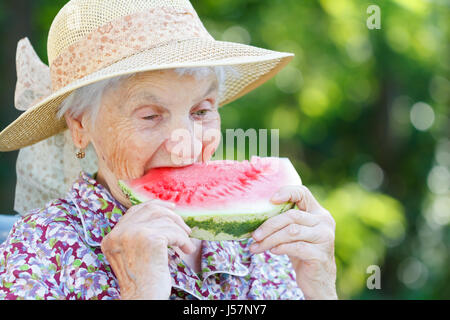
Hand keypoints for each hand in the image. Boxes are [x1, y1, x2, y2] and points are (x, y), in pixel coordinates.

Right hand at [101, 200, 194, 299]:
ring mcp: (133, 234)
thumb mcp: (134, 255)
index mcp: (111, 238)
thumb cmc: (144, 282)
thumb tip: (164, 214)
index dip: (155, 206)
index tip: (171, 209)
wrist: (143, 299)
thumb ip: (139, 235)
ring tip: (186, 245)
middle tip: (185, 228)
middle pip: (151, 210)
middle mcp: (119, 234)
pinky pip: (174, 232)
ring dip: (180, 232)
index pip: (134, 211)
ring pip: (165, 221)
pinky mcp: (150, 239)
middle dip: (172, 216)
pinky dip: (184, 240)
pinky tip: (186, 250)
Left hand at [250, 185, 336, 299]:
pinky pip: (297, 247)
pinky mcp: (320, 255)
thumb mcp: (295, 234)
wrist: (318, 281)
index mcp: (318, 212)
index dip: (286, 192)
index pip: (303, 193)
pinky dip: (281, 248)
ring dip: (270, 239)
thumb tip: (254, 216)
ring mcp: (325, 238)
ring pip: (292, 232)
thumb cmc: (302, 253)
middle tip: (254, 235)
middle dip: (269, 225)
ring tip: (256, 246)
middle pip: (292, 216)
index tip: (270, 200)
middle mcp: (324, 222)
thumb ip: (285, 222)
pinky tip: (272, 251)